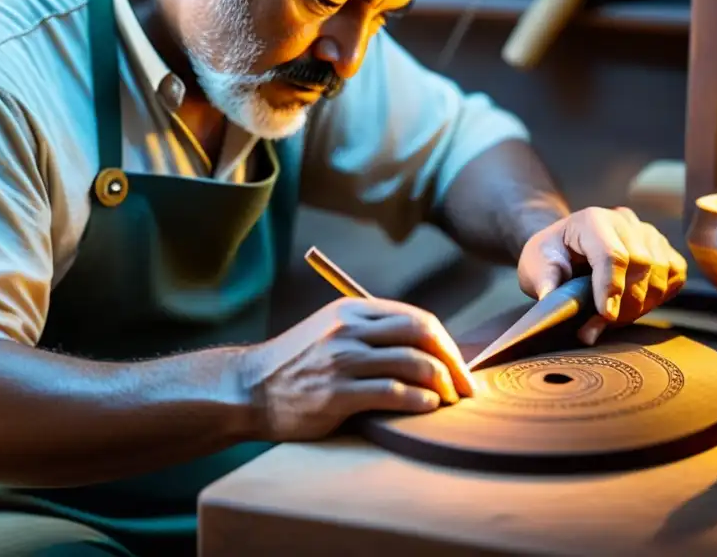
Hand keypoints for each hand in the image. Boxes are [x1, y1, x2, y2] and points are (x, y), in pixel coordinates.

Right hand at [240, 297, 472, 441]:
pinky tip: (428, 407)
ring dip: (442, 383)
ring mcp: (342, 360)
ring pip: (413, 362)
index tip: (458, 364)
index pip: (415, 317)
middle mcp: (349, 329)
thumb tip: (426, 350)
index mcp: (350, 310)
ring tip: (450, 400)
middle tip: (466, 386)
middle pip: (422, 334)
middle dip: (453, 361)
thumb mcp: (330, 331)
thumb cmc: (297, 364)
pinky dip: (420, 400)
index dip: (445, 342)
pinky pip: (393, 393)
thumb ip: (370, 333)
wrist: (250, 389)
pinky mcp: (337, 393)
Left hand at [517, 206, 687, 344]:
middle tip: (602, 325)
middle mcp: (624, 221)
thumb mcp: (537, 266)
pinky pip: (675, 275)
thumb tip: (551, 299)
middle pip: (642, 264)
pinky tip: (634, 305)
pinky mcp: (662, 248)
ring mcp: (647, 233)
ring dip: (641, 304)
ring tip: (613, 318)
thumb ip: (546, 282)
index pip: (613, 254)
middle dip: (626, 302)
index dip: (612, 288)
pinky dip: (659, 296)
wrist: (563, 249)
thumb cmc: (550, 257)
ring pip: (662, 272)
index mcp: (592, 219)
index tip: (605, 315)